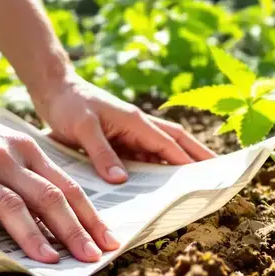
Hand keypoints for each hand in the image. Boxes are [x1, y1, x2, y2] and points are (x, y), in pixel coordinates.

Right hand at [0, 90, 118, 263]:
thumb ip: (20, 168)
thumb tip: (49, 205)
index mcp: (21, 149)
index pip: (65, 186)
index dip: (90, 216)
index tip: (108, 240)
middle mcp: (3, 158)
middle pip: (48, 197)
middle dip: (75, 230)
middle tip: (94, 258)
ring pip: (11, 205)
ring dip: (34, 236)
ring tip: (52, 262)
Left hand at [31, 73, 215, 184]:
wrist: (54, 90)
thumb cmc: (69, 104)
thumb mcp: (83, 128)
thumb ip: (101, 152)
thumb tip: (120, 181)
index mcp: (135, 120)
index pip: (169, 145)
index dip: (189, 161)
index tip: (209, 176)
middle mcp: (138, 126)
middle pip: (176, 142)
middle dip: (198, 157)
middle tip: (219, 175)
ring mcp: (130, 133)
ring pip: (162, 150)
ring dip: (180, 164)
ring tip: (198, 182)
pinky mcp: (120, 140)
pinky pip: (143, 156)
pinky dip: (156, 168)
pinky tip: (160, 185)